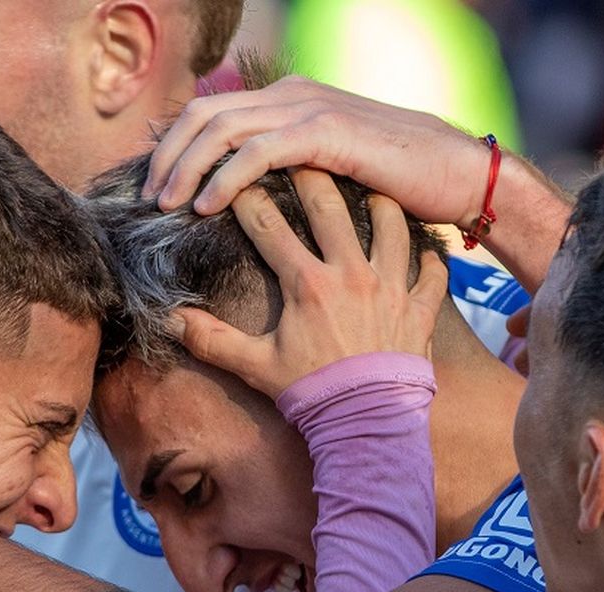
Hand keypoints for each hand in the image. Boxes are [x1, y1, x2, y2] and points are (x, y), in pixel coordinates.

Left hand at [145, 76, 491, 228]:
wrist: (459, 176)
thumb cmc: (400, 185)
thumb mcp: (331, 172)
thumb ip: (291, 172)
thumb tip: (249, 200)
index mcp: (290, 100)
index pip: (212, 112)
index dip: (175, 145)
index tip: (155, 185)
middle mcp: (293, 94)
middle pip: (204, 113)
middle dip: (168, 155)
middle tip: (147, 198)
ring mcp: (309, 108)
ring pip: (222, 127)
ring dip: (185, 166)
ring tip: (165, 205)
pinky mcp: (326, 132)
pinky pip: (257, 150)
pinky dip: (224, 178)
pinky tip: (205, 206)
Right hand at [176, 169, 447, 399]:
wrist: (368, 424)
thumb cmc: (311, 394)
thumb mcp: (255, 366)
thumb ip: (211, 340)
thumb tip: (170, 318)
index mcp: (307, 283)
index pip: (270, 225)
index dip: (248, 196)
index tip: (235, 176)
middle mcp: (350, 274)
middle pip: (329, 205)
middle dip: (309, 173)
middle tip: (300, 154)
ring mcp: (390, 287)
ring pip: (390, 223)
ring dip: (379, 200)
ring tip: (370, 184)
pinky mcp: (420, 308)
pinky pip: (433, 269)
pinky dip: (432, 255)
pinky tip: (426, 245)